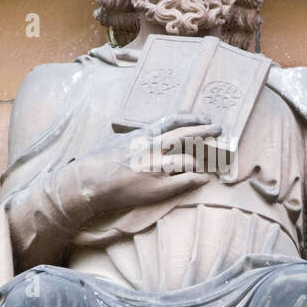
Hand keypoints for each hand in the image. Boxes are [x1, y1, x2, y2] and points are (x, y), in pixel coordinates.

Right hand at [67, 113, 221, 217]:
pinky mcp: (158, 188)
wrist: (88, 182)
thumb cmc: (95, 160)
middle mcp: (153, 147)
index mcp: (142, 134)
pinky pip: (186, 181)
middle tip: (219, 130)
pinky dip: (198, 179)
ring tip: (206, 162)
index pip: (173, 121)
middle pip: (187, 136)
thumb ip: (129, 134)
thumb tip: (136, 132)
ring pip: (189, 160)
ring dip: (199, 161)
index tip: (204, 119)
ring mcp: (157, 168)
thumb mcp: (113, 138)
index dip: (192, 119)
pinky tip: (204, 179)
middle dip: (206, 132)